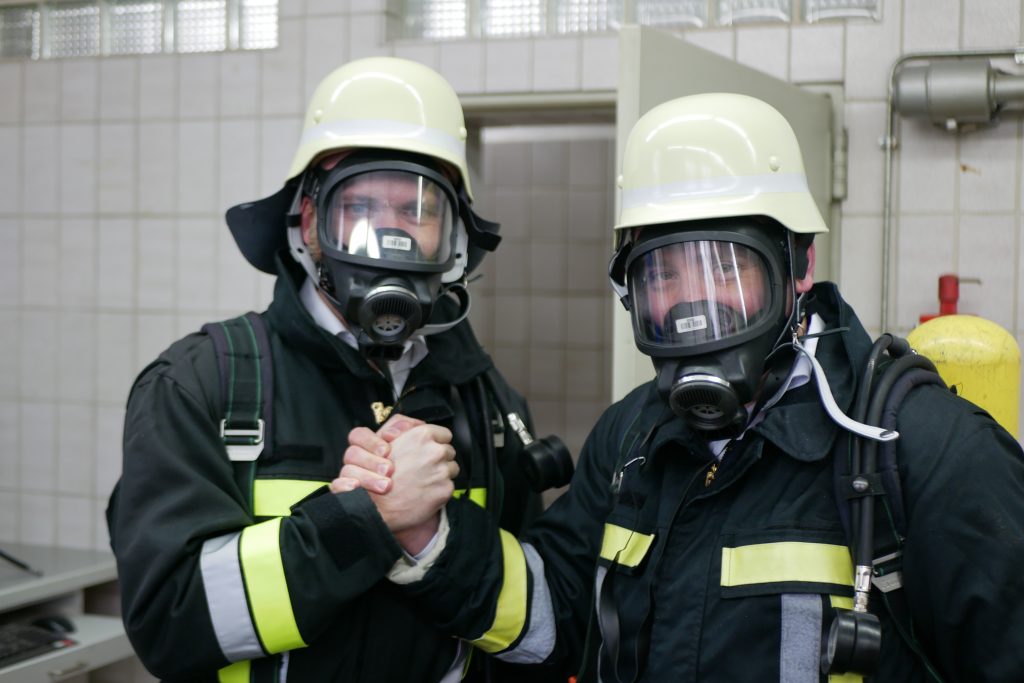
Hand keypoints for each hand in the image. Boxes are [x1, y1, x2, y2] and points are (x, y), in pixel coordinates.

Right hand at [335, 423, 458, 553]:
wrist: (376, 506)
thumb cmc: (376, 473)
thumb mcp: (382, 439)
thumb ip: (402, 425)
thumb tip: (419, 423)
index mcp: (422, 435)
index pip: (444, 434)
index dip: (435, 443)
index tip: (427, 451)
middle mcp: (435, 451)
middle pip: (448, 451)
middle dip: (438, 458)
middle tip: (421, 468)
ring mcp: (442, 471)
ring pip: (451, 468)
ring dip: (440, 473)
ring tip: (421, 480)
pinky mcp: (445, 489)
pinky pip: (449, 485)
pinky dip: (439, 488)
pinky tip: (424, 492)